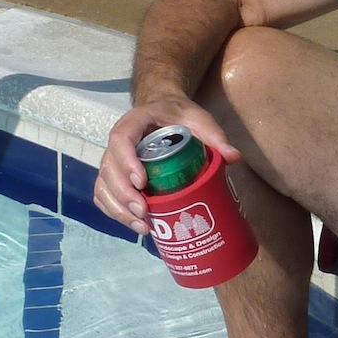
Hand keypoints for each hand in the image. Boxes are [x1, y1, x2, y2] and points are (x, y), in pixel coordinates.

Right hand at [93, 98, 241, 233]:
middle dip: (124, 194)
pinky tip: (134, 224)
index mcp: (135, 122)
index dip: (127, 162)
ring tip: (142, 226)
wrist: (163, 111)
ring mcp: (112, 159)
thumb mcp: (198, 119)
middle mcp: (117, 140)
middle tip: (144, 212)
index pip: (121, 140)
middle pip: (109, 168)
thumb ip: (214, 135)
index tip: (142, 182)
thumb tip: (234, 157)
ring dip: (118, 209)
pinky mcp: (114, 174)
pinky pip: (103, 194)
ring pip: (103, 185)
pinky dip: (114, 211)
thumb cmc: (178, 115)